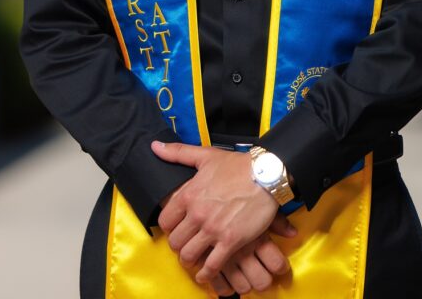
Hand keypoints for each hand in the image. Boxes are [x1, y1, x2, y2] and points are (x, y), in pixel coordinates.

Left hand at [153, 141, 295, 290]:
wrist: (266, 175)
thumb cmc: (237, 165)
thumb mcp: (205, 156)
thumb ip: (177, 152)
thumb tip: (155, 146)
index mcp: (189, 194)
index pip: (165, 221)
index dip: (169, 226)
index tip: (177, 227)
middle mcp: (197, 214)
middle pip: (175, 242)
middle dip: (179, 245)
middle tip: (186, 243)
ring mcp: (213, 229)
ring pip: (189, 256)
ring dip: (190, 259)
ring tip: (195, 258)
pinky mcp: (230, 241)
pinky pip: (211, 266)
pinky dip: (206, 274)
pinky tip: (205, 274)